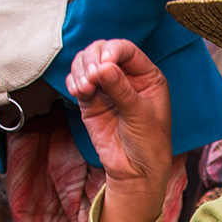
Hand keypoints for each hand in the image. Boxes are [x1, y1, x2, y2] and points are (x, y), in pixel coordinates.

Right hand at [66, 39, 172, 221]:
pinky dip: (73, 82)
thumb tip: (103, 66)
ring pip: (86, 62)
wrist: (135, 170)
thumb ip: (121, 89)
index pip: (126, 50)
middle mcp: (126, 77)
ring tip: (85, 89)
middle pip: (102, 51)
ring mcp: (107, 87)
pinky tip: (79, 92)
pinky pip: (76, 81)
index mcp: (147, 76)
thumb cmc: (148, 143)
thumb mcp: (139, 114)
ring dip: (81, 70)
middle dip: (93, 59)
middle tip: (93, 78)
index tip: (105, 64)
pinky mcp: (91, 100)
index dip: (112, 51)